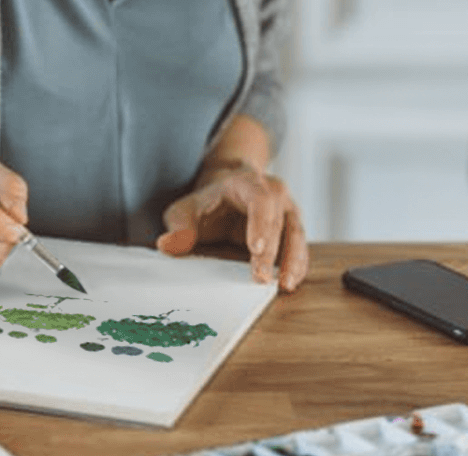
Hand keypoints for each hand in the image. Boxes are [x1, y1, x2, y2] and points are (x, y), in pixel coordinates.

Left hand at [156, 162, 309, 291]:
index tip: (256, 249)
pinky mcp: (292, 226)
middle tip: (262, 278)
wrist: (226, 191)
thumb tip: (168, 245)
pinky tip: (290, 281)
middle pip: (278, 220)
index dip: (259, 223)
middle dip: (272, 251)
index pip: (259, 199)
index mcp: (247, 182)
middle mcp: (273, 192)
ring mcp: (286, 208)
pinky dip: (297, 263)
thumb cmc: (205, 204)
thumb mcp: (184, 211)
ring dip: (293, 260)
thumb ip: (178, 227)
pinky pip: (299, 245)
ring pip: (295, 233)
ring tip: (285, 285)